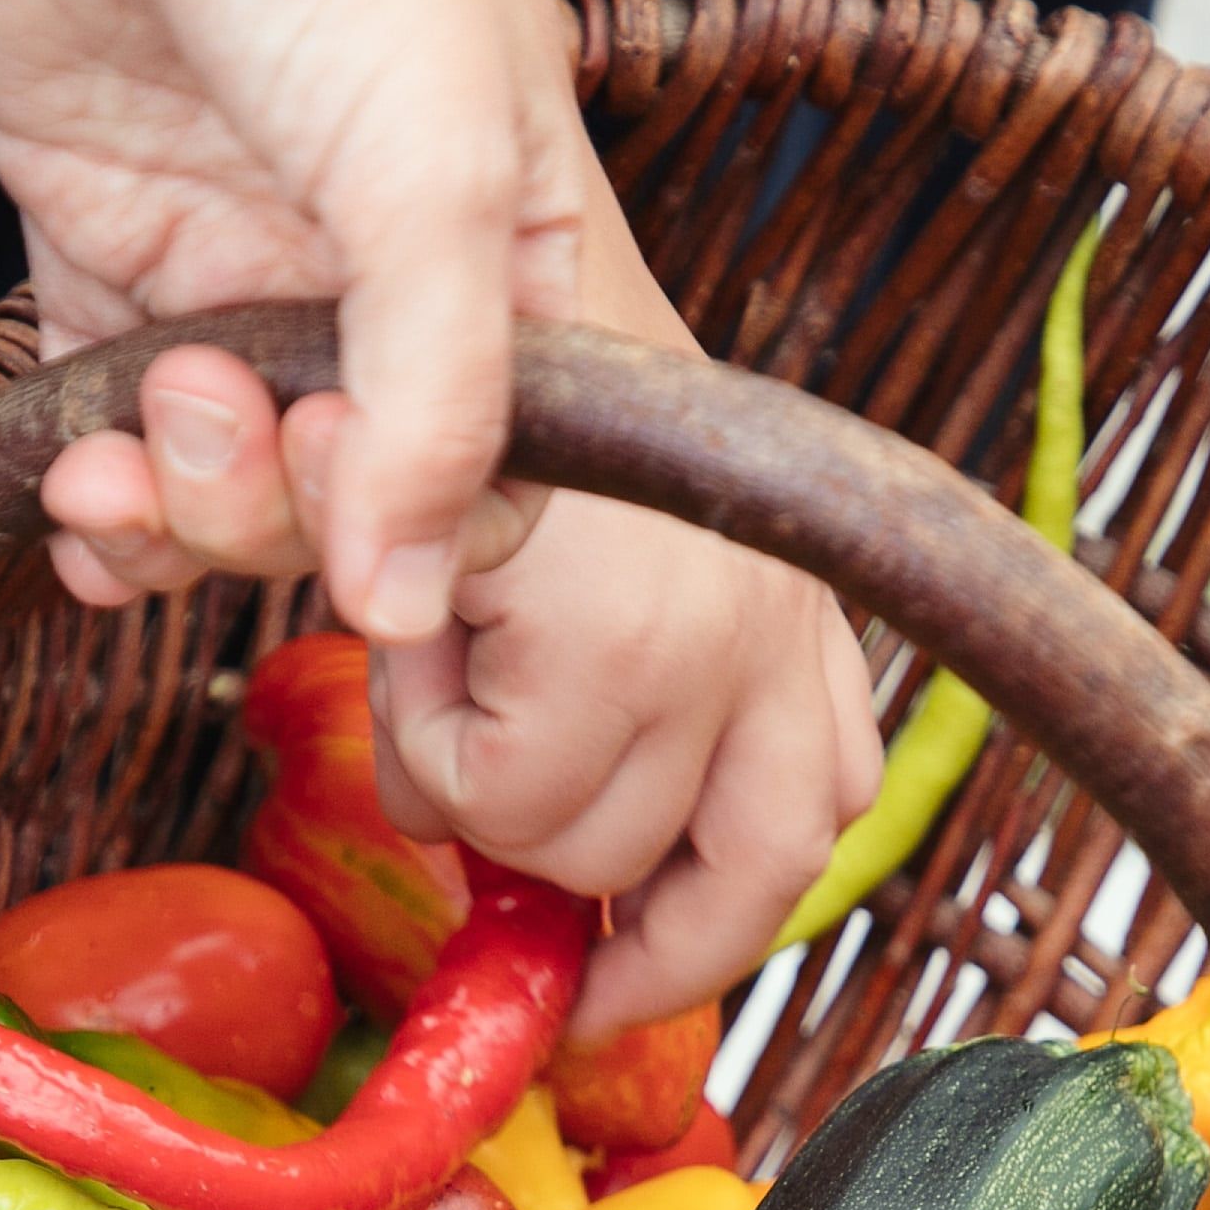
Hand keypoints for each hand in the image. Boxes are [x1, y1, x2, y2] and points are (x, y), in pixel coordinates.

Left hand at [0, 0, 590, 641]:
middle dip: (265, 507)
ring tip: (119, 448)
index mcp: (513, 259)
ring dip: (167, 510)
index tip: (340, 472)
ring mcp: (238, 268)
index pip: (496, 478)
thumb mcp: (436, 167)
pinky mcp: (107, 244)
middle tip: (210, 412)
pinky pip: (102, 429)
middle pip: (342, 504)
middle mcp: (380, 281)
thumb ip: (436, 400)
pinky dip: (87, 502)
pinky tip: (71, 515)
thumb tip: (407, 604)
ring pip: (216, 483)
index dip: (412, 521)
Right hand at [35, 318, 879, 1037]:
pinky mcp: (611, 626)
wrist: (398, 215)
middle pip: (730, 872)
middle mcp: (773, 607)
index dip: (707, 936)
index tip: (606, 994)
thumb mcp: (570, 561)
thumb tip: (570, 906)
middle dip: (579, 879)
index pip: (811, 823)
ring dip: (472, 786)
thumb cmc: (443, 378)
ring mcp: (703, 618)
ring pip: (582, 843)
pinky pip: (499, 789)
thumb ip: (597, 698)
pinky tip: (398, 634)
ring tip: (418, 666)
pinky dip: (428, 744)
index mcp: (786, 588)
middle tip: (478, 829)